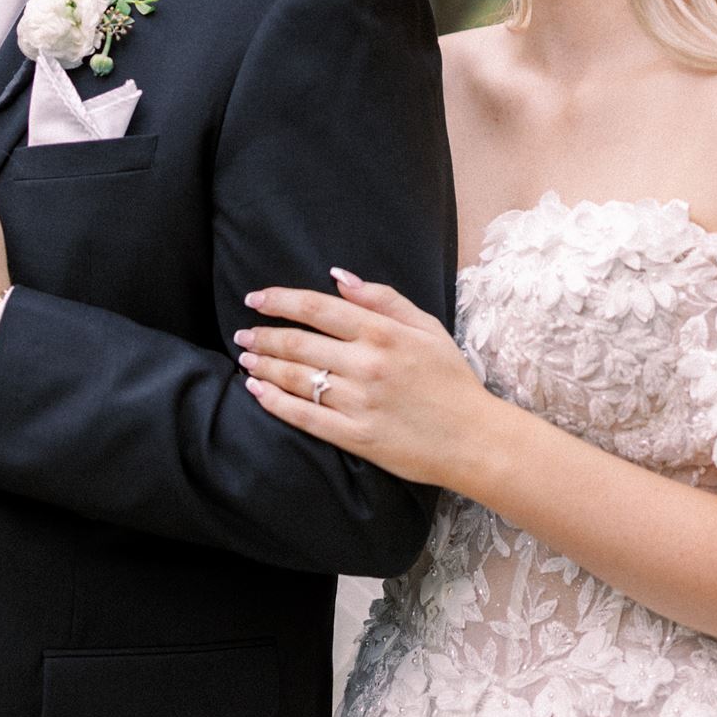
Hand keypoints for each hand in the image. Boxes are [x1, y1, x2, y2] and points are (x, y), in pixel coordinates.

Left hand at [234, 270, 490, 486]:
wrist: (474, 439)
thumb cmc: (451, 380)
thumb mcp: (427, 328)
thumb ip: (383, 299)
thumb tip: (338, 277)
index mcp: (383, 333)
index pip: (317, 308)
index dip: (279, 301)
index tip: (256, 298)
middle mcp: (367, 364)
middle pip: (298, 343)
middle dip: (262, 336)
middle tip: (242, 334)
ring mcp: (359, 402)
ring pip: (296, 378)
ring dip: (263, 366)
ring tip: (245, 360)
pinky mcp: (356, 436)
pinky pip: (304, 417)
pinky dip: (275, 403)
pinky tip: (257, 392)